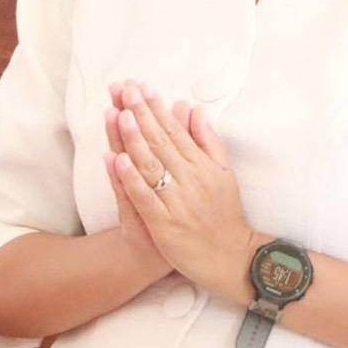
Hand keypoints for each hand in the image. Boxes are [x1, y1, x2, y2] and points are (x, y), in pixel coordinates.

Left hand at [109, 81, 259, 306]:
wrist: (231, 259)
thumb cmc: (226, 214)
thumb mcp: (224, 172)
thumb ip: (208, 140)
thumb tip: (195, 109)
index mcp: (203, 166)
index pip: (175, 131)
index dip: (157, 109)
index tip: (142, 88)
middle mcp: (191, 180)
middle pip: (161, 142)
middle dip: (142, 114)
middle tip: (126, 90)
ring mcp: (177, 202)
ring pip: (152, 166)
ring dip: (134, 139)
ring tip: (120, 115)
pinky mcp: (165, 225)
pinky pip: (145, 198)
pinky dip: (131, 178)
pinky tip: (116, 160)